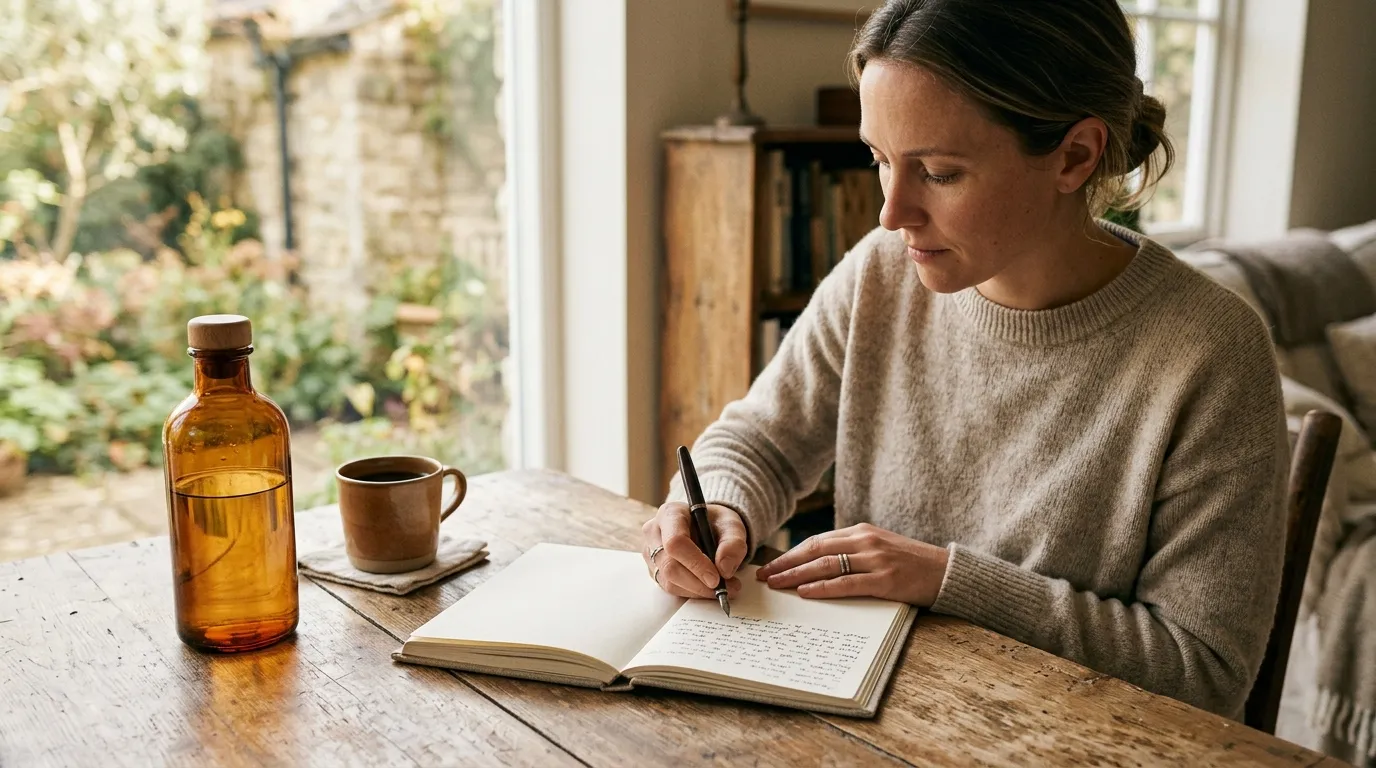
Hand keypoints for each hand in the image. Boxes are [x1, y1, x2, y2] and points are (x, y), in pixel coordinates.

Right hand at [641, 502, 745, 598]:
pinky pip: (671, 589)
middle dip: (699, 583)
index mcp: (670, 514)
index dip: (695, 563)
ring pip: (669, 582)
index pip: (675, 542)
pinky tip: (708, 587)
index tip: (716, 578)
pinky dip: (693, 592)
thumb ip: (733, 544)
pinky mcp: (654, 570)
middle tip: (724, 588)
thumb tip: (724, 569)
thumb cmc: (716, 523)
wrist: (708, 528)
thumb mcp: (732, 526)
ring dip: (698, 590)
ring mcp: (651, 553)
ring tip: (723, 588)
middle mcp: (654, 532)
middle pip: (669, 566)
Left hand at [755, 523, 949, 605]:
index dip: (792, 554)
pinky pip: (847, 583)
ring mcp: (876, 560)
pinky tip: (806, 593)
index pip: (818, 541)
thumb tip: (818, 565)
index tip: (772, 564)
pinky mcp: (885, 580)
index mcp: (862, 532)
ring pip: (826, 565)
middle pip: (815, 550)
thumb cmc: (911, 563)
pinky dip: (823, 588)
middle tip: (764, 575)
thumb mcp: (880, 548)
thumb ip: (853, 551)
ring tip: (776, 584)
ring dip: (797, 575)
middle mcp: (865, 541)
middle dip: (786, 563)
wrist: (947, 571)